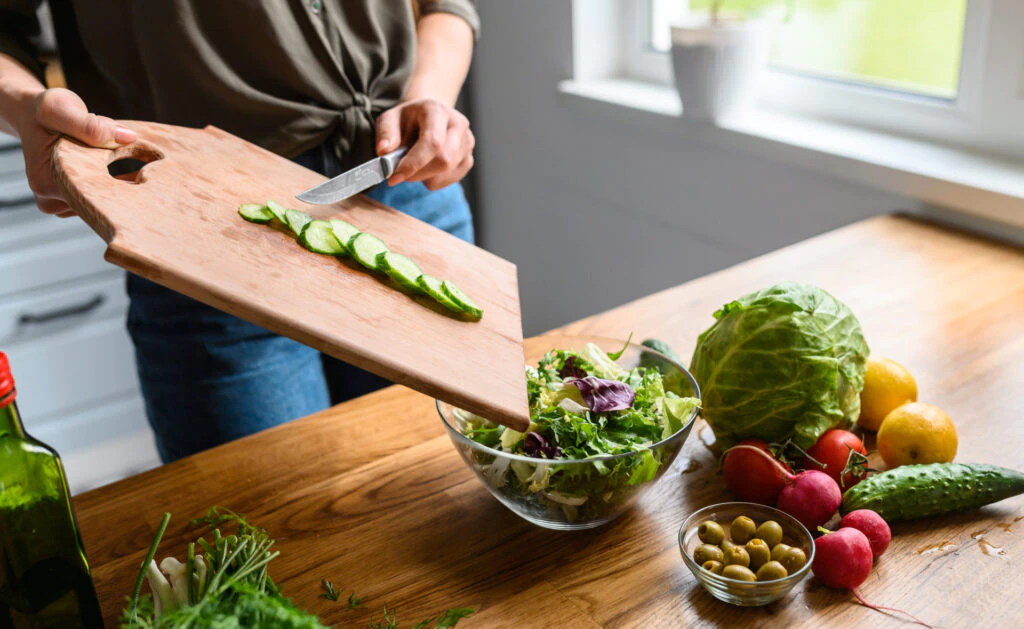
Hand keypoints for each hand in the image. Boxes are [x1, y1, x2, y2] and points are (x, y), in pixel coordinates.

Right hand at [16, 88, 135, 216]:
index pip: (92, 194)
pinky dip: (111, 190)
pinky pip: (96, 202)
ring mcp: (58, 204)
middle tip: (142, 175)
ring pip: (98, 204)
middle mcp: (49, 199)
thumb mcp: (62, 108)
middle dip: (121, 189)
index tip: (142, 177)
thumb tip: (129, 138)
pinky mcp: (68, 201)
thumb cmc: (46, 110)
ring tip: (122, 167)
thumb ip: (91, 125)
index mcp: (46, 181)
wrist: (34, 116)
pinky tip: (120, 175)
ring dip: (116, 188)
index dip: (120, 186)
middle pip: (97, 204)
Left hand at [374, 98, 473, 190]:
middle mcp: (458, 124)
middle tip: (399, 174)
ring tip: (413, 164)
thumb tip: (384, 151)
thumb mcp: (389, 119)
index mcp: (437, 110)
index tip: (394, 177)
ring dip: (423, 177)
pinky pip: (449, 180)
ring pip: (445, 173)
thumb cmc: (407, 119)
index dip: (414, 163)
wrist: (428, 117)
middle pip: (444, 161)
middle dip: (417, 173)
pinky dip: (432, 180)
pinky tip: (425, 168)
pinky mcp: (468, 159)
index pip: (432, 142)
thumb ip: (385, 133)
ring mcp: (467, 142)